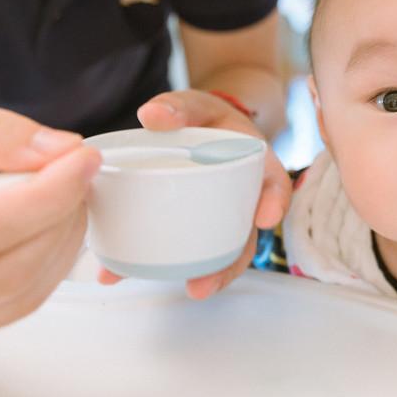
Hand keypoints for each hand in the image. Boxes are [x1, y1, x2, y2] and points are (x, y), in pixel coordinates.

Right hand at [0, 96, 101, 346]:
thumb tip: (59, 152)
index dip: (44, 196)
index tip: (82, 160)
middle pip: (2, 270)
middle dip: (60, 217)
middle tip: (79, 172)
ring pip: (14, 298)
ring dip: (60, 245)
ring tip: (67, 196)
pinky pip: (5, 312)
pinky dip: (42, 269)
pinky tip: (48, 229)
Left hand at [95, 89, 289, 298]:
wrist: (197, 127)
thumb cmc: (203, 118)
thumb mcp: (196, 105)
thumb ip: (178, 106)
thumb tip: (151, 115)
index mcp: (255, 165)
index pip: (274, 185)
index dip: (274, 202)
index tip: (265, 218)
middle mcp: (242, 198)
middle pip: (246, 238)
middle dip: (230, 266)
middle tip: (204, 284)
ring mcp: (219, 217)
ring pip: (219, 252)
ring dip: (205, 276)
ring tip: (185, 291)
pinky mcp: (193, 227)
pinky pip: (185, 249)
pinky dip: (157, 263)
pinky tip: (123, 273)